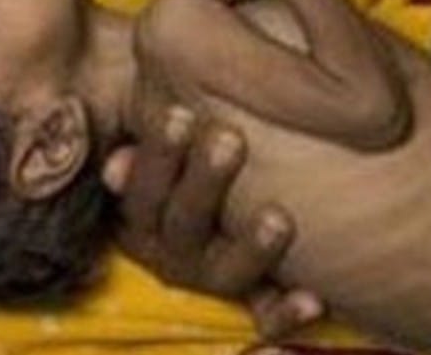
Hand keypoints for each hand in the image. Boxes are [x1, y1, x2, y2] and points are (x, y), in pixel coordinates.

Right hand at [102, 104, 323, 338]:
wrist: (209, 238)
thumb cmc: (182, 175)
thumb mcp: (158, 160)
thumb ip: (145, 144)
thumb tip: (116, 165)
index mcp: (145, 218)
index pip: (144, 189)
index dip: (161, 153)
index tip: (182, 114)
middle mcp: (174, 254)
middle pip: (186, 222)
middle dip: (207, 180)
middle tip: (231, 139)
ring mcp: (212, 279)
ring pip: (228, 273)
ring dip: (253, 248)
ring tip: (280, 219)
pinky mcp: (251, 303)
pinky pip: (266, 317)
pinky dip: (287, 313)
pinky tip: (314, 301)